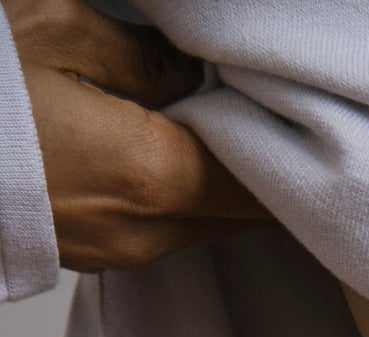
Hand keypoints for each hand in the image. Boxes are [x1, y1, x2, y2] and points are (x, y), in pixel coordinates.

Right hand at [5, 0, 270, 271]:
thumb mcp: (63, 32)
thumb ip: (148, 57)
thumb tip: (191, 68)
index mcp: (153, 176)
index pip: (261, 182)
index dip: (280, 143)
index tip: (287, 106)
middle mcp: (147, 233)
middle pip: (242, 214)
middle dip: (260, 168)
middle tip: (259, 110)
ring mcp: (119, 253)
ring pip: (204, 224)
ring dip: (218, 183)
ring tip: (213, 124)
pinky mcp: (94, 255)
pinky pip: (161, 229)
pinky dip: (178, 195)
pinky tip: (168, 149)